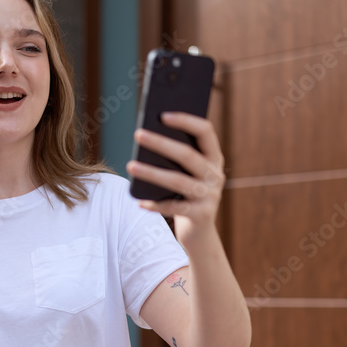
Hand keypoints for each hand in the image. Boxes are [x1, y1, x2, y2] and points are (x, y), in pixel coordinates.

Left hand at [125, 112, 225, 246]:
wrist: (199, 231)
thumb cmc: (185, 195)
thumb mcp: (186, 174)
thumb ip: (176, 157)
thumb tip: (147, 137)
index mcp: (213, 158)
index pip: (205, 131)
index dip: (186, 121)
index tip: (162, 114)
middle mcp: (215, 175)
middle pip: (187, 155)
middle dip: (161, 143)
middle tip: (138, 134)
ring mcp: (210, 196)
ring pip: (178, 181)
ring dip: (152, 173)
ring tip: (130, 166)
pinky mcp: (201, 215)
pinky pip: (174, 208)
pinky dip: (155, 204)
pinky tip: (139, 201)